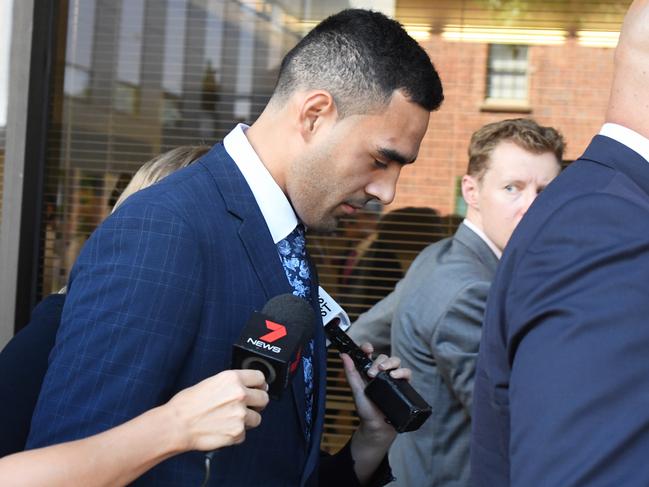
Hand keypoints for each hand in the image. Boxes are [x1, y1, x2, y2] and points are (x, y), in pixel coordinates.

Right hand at [166, 369, 268, 451]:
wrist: (177, 425)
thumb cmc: (188, 404)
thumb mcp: (212, 382)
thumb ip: (232, 384)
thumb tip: (247, 387)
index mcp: (232, 378)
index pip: (260, 378)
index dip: (259, 384)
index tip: (259, 388)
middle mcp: (239, 394)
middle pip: (264, 398)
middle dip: (257, 403)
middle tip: (248, 406)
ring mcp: (240, 414)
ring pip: (257, 418)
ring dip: (247, 420)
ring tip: (230, 420)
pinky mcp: (237, 433)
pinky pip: (244, 433)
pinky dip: (236, 434)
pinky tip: (223, 429)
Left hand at [342, 342, 411, 483]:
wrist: (377, 427)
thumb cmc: (366, 410)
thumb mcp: (356, 390)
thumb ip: (350, 373)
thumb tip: (343, 356)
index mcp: (369, 371)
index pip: (370, 354)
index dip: (368, 348)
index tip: (367, 349)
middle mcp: (381, 373)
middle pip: (384, 357)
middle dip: (379, 361)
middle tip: (372, 372)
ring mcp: (393, 379)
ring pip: (396, 362)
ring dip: (391, 363)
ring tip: (384, 372)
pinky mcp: (402, 386)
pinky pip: (407, 373)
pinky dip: (402, 372)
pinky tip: (395, 377)